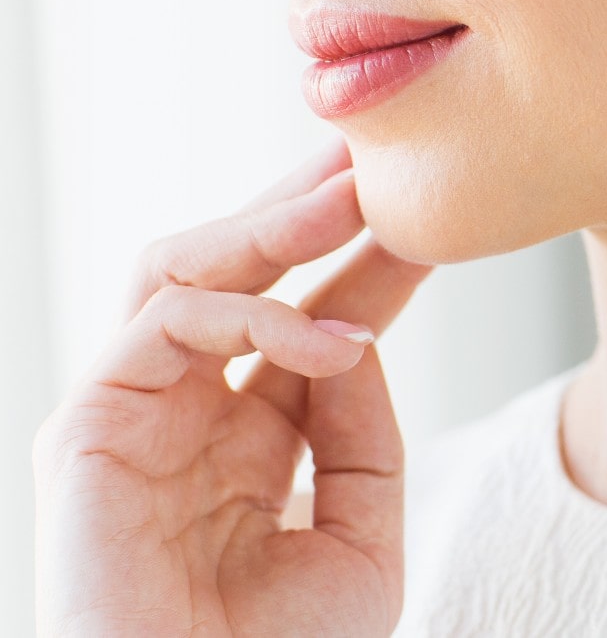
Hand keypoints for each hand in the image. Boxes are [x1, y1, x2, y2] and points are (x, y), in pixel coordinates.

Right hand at [33, 138, 433, 635]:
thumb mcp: (361, 537)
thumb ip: (364, 438)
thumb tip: (357, 338)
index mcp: (247, 434)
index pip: (308, 318)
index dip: (367, 265)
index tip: (429, 219)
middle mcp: (186, 408)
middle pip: (235, 270)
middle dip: (304, 208)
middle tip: (374, 158)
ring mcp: (134, 411)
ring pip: (182, 267)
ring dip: (272, 225)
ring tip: (355, 199)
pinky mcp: (88, 424)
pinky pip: (168, 323)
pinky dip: (254, 315)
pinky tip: (335, 341)